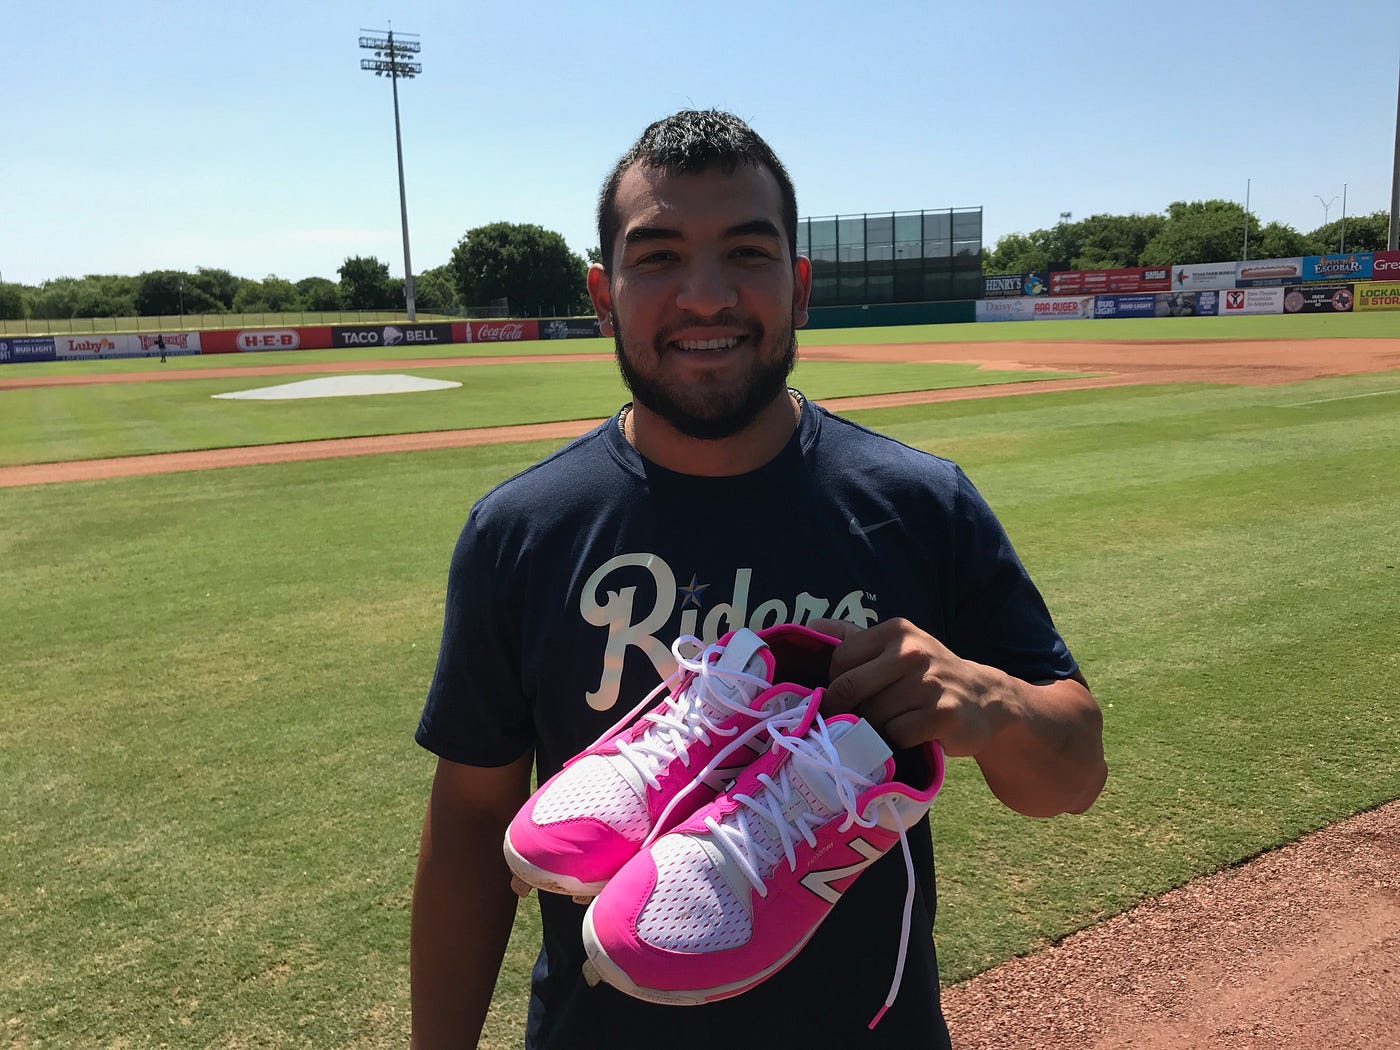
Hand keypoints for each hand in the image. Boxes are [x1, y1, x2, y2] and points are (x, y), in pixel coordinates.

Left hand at [812, 617, 1002, 756]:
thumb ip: (853, 636)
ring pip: (871, 716)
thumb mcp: (896, 646)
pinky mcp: (943, 715)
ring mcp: (929, 683)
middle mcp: (912, 652)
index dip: (836, 683)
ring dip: (875, 728)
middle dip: (846, 711)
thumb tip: (811, 625)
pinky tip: (912, 734)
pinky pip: (896, 735)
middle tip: (856, 720)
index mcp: (896, 631)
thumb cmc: (927, 675)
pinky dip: (897, 741)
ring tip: (891, 725)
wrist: (985, 699)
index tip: (850, 695)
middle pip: (849, 690)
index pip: (839, 660)